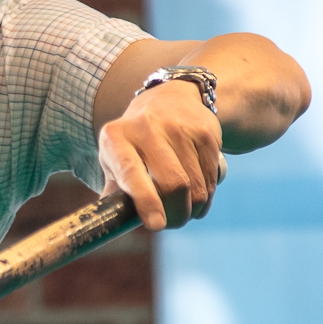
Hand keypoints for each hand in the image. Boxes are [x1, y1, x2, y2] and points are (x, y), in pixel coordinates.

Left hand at [98, 78, 223, 231]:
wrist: (170, 98)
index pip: (132, 173)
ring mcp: (179, 128)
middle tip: (172, 222)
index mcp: (116, 137)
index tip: (157, 225)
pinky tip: (197, 191)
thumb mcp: (114, 157)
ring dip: (193, 209)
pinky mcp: (206, 132)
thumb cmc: (134, 141)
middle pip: (173, 185)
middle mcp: (147, 128)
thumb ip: (113, 191)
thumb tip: (111, 223)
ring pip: (195, 186)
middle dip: (176, 214)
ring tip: (184, 209)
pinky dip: (206, 195)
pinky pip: (211, 178)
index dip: (146, 202)